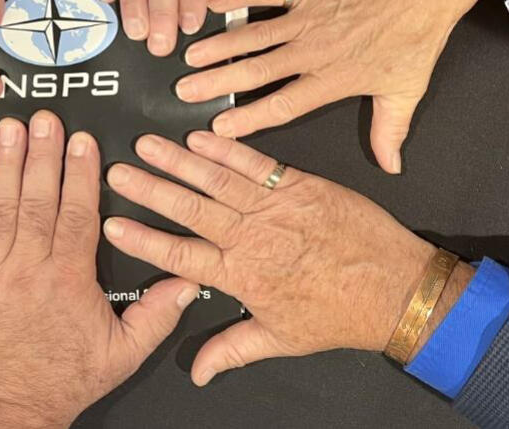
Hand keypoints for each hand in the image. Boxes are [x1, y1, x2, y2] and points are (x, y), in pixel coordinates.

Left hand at [0, 111, 197, 427]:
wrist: (7, 408)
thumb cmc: (63, 379)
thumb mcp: (123, 355)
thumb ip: (158, 316)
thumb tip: (188, 282)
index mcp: (69, 281)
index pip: (77, 214)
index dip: (80, 174)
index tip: (82, 141)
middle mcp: (29, 270)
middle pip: (38, 200)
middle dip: (43, 154)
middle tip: (45, 118)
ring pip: (1, 208)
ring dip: (6, 164)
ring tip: (11, 129)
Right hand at [102, 131, 474, 385]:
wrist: (395, 288)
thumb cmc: (340, 314)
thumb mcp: (281, 339)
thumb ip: (232, 349)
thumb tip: (198, 371)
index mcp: (244, 276)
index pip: (180, 257)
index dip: (143, 240)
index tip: (114, 223)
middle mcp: (253, 238)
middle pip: (190, 210)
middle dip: (149, 189)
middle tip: (118, 172)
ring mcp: (275, 208)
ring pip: (216, 180)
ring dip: (178, 161)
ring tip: (147, 144)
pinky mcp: (298, 186)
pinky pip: (255, 163)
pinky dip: (225, 149)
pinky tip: (200, 137)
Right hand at [177, 0, 508, 172]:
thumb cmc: (417, 35)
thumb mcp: (407, 90)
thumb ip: (389, 130)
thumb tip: (390, 166)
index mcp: (334, 79)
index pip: (283, 105)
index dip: (248, 118)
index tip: (219, 128)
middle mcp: (314, 51)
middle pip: (257, 71)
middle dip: (217, 83)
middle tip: (185, 91)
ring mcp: (308, 18)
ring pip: (254, 35)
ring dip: (219, 45)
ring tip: (190, 55)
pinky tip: (213, 2)